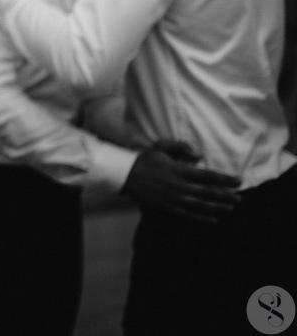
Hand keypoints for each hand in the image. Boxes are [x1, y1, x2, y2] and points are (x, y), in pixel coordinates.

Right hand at [121, 142, 241, 223]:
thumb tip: (199, 155)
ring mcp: (173, 199)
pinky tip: (214, 219)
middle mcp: (178, 186)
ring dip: (218, 207)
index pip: (207, 175)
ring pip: (201, 205)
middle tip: (240, 198)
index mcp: (178, 170)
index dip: (224, 179)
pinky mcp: (168, 207)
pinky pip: (189, 215)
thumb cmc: (145, 159)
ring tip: (231, 207)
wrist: (125, 175)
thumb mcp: (161, 145)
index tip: (238, 181)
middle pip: (207, 192)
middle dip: (226, 196)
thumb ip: (180, 147)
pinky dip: (202, 218)